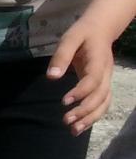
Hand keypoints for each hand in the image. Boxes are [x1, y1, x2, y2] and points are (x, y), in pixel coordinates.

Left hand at [49, 15, 115, 134]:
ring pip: (104, 102)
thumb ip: (61, 56)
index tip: (64, 101)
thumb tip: (52, 77)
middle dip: (85, 110)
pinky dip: (93, 116)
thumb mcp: (70, 38)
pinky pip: (102, 103)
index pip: (93, 80)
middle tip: (66, 120)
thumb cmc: (83, 32)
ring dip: (90, 118)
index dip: (81, 92)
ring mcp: (106, 80)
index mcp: (98, 61)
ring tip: (74, 130)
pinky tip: (80, 127)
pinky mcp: (102, 84)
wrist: (101, 28)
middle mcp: (105, 73)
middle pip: (101, 95)